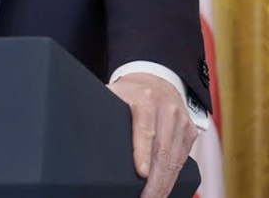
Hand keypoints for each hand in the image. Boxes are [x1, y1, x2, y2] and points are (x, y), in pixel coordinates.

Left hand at [107, 72, 197, 197]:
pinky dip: (173, 178)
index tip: (140, 173)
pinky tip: (163, 189)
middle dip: (154, 181)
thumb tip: (78, 128)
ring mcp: (182, 121)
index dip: (142, 153)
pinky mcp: (190, 132)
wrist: (157, 81)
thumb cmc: (130, 93)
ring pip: (175, 161)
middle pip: (163, 152)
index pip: (145, 130)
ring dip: (164, 185)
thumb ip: (101, 110)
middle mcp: (167, 110)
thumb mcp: (113, 94)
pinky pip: (182, 160)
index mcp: (145, 100)